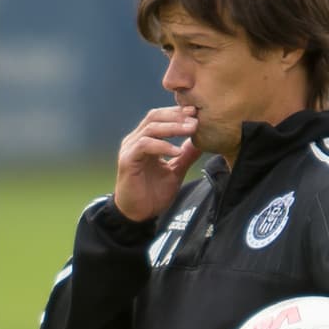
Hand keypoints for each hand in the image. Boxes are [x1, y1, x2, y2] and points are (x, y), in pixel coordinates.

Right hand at [113, 106, 199, 222]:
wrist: (138, 216)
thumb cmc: (153, 195)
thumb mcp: (175, 171)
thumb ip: (186, 155)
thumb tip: (201, 141)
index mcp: (146, 140)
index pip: (161, 117)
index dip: (178, 113)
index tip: (197, 113)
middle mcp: (136, 140)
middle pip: (155, 116)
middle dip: (177, 116)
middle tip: (195, 119)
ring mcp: (130, 149)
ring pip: (151, 127)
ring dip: (172, 127)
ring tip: (191, 130)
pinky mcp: (127, 160)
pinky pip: (145, 145)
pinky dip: (162, 146)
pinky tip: (176, 152)